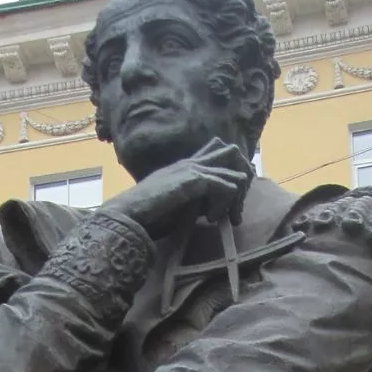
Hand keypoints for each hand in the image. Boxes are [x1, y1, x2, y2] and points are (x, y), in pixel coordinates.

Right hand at [101, 137, 253, 239]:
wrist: (129, 212)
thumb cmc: (147, 214)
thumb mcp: (177, 205)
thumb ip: (195, 202)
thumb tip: (213, 210)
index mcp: (184, 166)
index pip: (216, 152)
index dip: (230, 173)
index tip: (231, 201)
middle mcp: (191, 162)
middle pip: (231, 153)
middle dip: (242, 177)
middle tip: (237, 206)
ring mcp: (193, 168)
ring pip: (234, 172)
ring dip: (237, 198)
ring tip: (230, 218)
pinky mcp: (195, 179)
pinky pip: (227, 186)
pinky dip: (226, 204)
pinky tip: (212, 218)